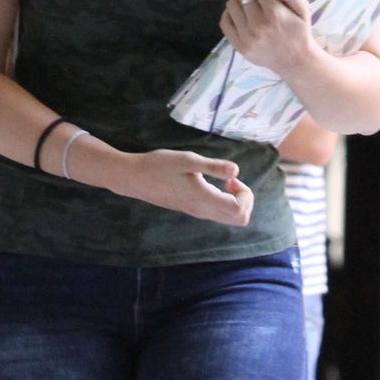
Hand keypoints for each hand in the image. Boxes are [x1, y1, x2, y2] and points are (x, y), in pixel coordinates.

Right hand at [112, 149, 253, 226]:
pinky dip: (224, 202)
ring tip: (223, 181)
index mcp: (203, 199)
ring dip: (235, 201)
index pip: (239, 209)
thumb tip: (236, 170)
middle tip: (231, 180)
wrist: (135, 178)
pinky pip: (218, 214)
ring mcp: (196, 212)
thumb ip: (212, 166)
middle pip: (239, 219)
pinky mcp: (191, 209)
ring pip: (229, 218)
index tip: (230, 177)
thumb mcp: (186, 160)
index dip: (244, 193)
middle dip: (244, 199)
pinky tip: (210, 184)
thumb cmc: (159, 165)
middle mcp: (202, 210)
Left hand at [219, 0, 316, 78]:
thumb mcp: (302, 8)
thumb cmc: (298, 31)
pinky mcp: (239, 46)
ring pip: (231, 3)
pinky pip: (224, 21)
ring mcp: (246, 36)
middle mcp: (258, 25)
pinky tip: (241, 18)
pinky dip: (230, 15)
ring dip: (240, 2)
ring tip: (250, 9)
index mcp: (275, 13)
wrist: (295, 61)